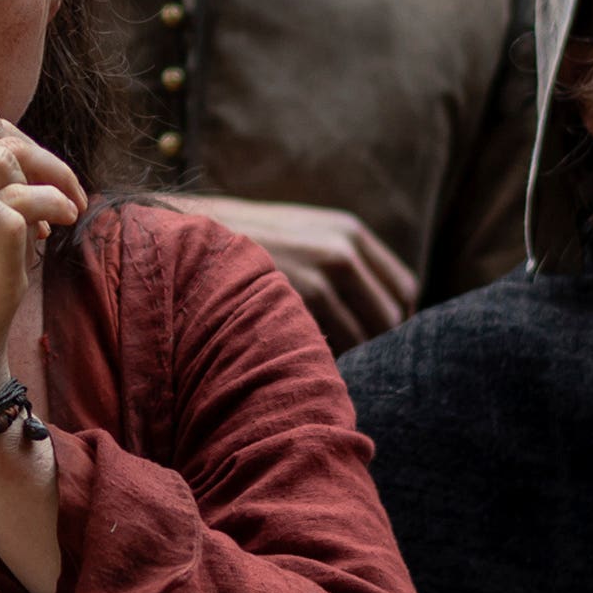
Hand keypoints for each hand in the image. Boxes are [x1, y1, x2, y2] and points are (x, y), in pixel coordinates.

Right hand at [178, 195, 416, 347]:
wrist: (188, 243)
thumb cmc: (243, 250)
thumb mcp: (301, 237)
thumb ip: (342, 263)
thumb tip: (385, 313)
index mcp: (349, 233)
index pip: (404, 289)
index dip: (393, 319)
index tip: (372, 338)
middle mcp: (344, 249)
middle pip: (391, 318)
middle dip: (375, 343)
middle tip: (346, 360)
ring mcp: (322, 274)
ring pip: (366, 338)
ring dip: (348, 355)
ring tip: (315, 359)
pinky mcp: (298, 299)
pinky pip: (333, 346)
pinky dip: (323, 358)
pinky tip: (295, 356)